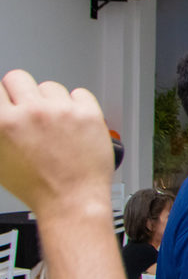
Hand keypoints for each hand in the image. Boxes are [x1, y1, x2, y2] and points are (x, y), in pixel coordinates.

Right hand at [0, 70, 111, 221]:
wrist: (72, 200)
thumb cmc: (38, 187)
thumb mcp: (0, 159)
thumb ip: (0, 129)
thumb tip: (4, 115)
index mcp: (4, 123)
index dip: (3, 97)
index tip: (9, 101)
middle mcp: (32, 112)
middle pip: (19, 78)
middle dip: (22, 93)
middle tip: (29, 109)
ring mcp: (61, 111)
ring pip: (50, 86)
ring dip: (50, 101)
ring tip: (54, 123)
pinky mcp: (88, 113)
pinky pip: (80, 93)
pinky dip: (76, 105)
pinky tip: (73, 122)